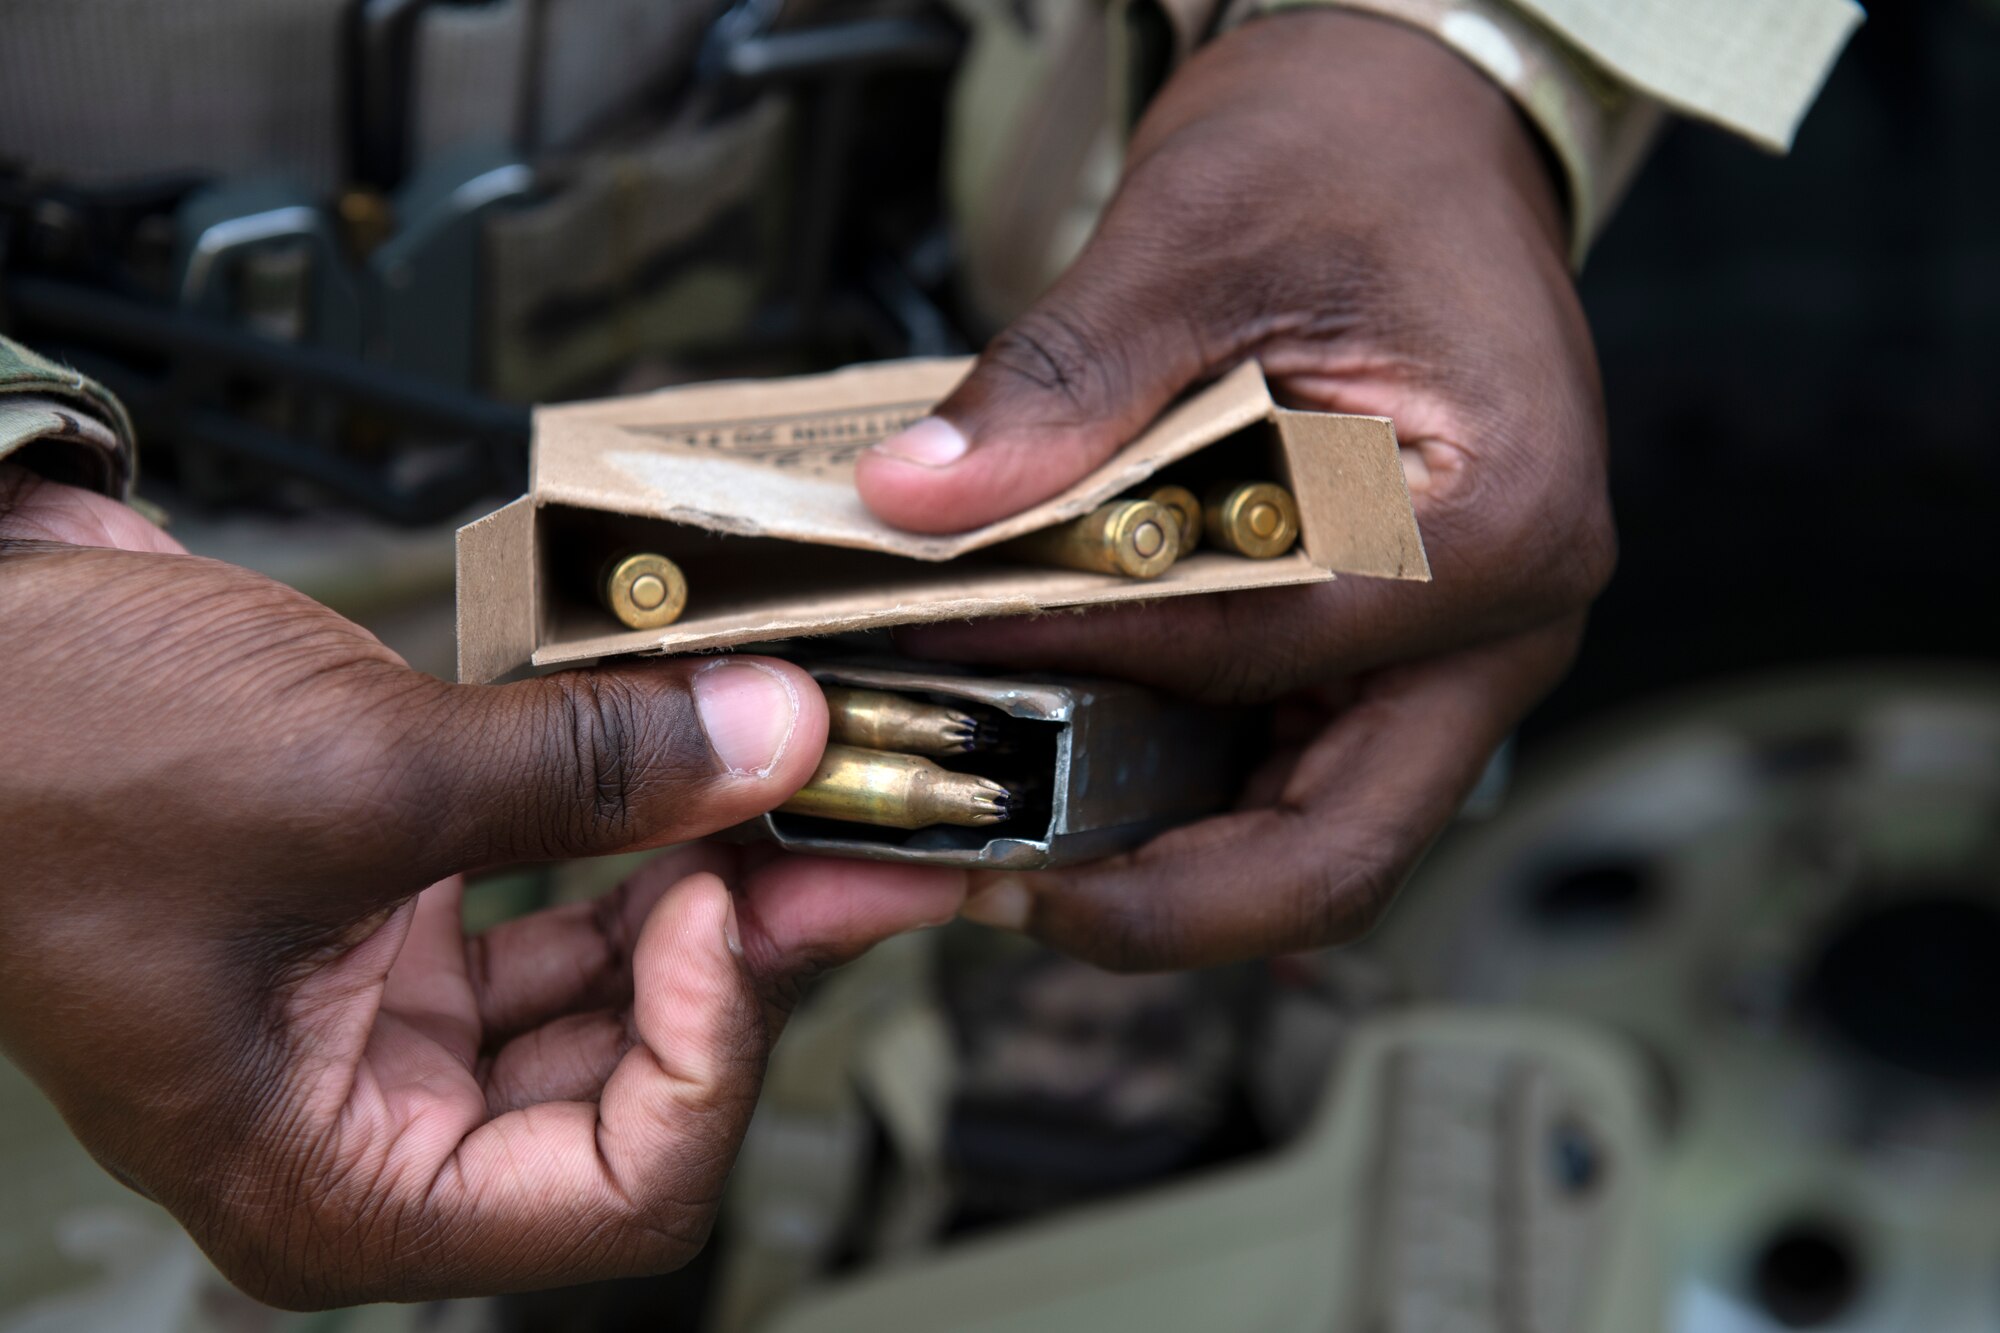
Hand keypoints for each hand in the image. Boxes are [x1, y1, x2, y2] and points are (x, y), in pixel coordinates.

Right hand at [0, 464, 963, 1305]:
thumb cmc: (42, 763)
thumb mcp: (356, 778)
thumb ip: (590, 773)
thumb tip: (771, 745)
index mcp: (334, 1182)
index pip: (621, 1192)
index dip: (713, 1052)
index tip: (735, 903)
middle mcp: (367, 1124)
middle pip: (637, 1089)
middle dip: (749, 966)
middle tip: (844, 845)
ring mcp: (385, 1022)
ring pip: (610, 999)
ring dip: (707, 899)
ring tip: (790, 803)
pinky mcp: (395, 922)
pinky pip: (559, 916)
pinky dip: (633, 851)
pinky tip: (694, 780)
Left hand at [853, 12, 1610, 967]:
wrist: (1418, 130)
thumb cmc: (1349, 159)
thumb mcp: (1196, 238)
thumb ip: (1064, 382)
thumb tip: (917, 504)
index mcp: (1501, 526)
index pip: (1258, 655)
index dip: (1077, 670)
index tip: (928, 667)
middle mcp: (1507, 628)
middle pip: (1334, 850)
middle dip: (1156, 899)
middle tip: (990, 890)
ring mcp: (1457, 657)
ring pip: (1314, 841)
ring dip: (1163, 869)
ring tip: (1002, 851)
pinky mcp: (1394, 657)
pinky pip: (1292, 777)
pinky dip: (1183, 802)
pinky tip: (1064, 780)